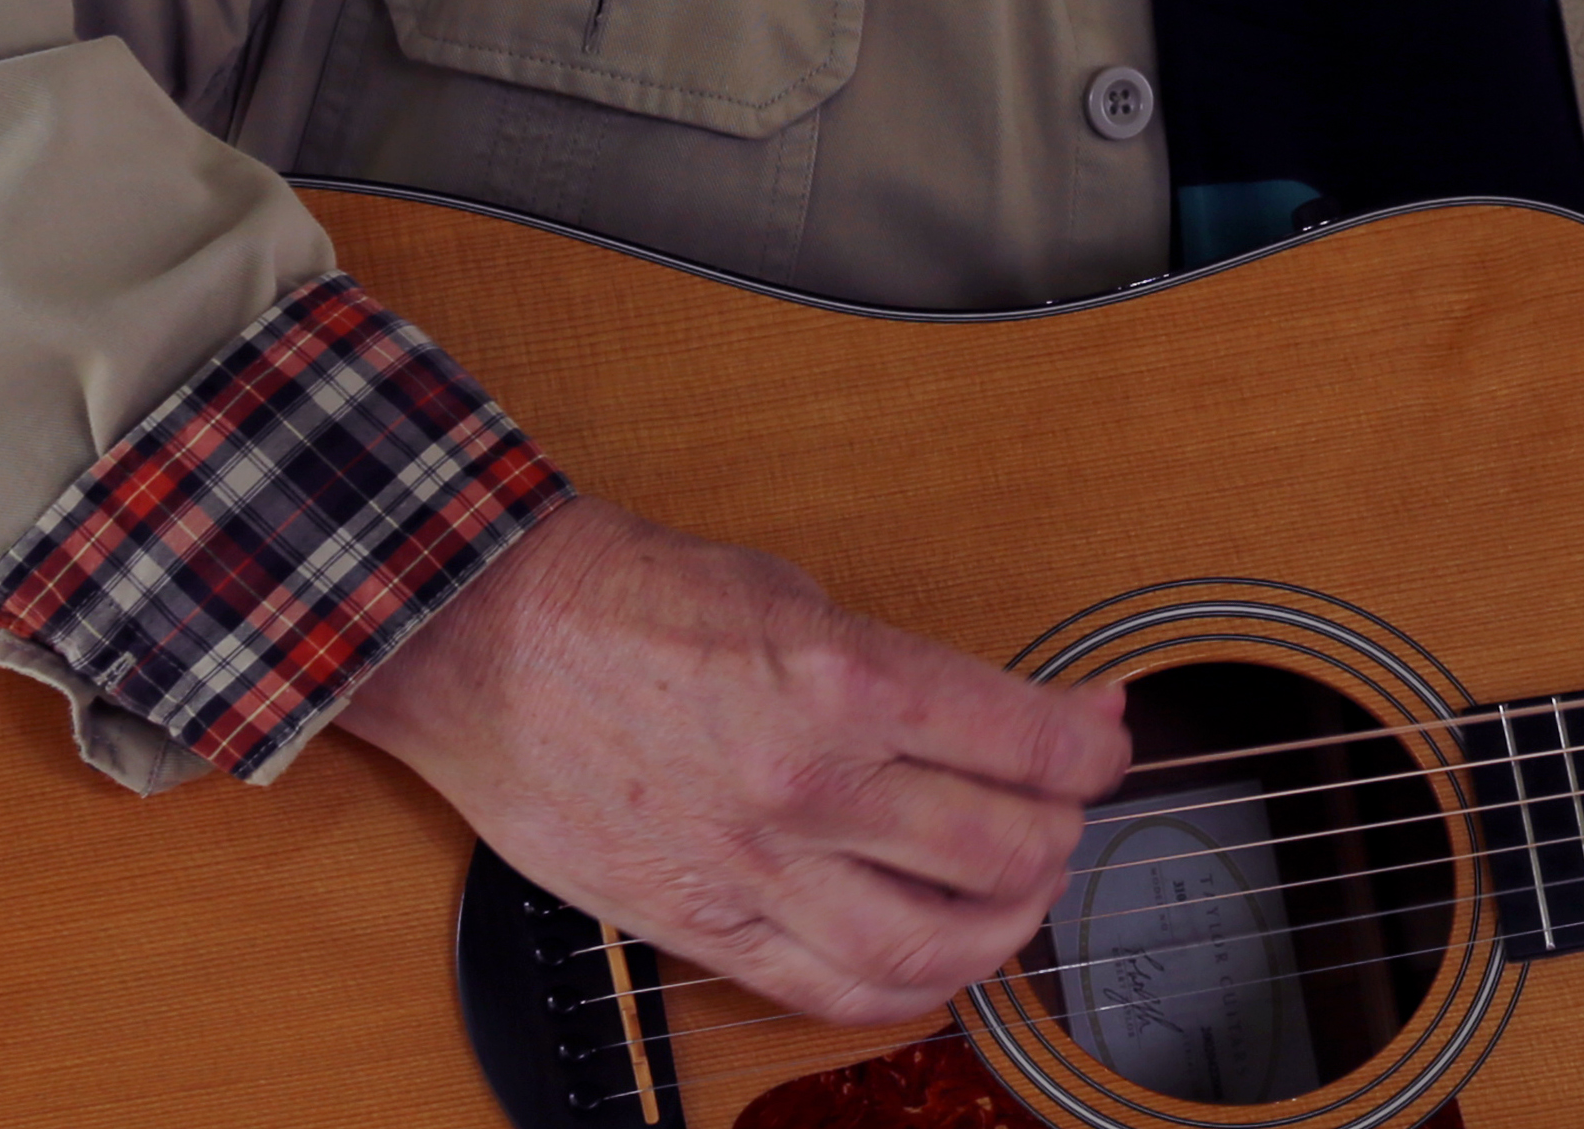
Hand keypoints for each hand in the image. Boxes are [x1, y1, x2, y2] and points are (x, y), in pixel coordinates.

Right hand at [340, 492, 1132, 1024]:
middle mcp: (808, 784)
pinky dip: (905, 989)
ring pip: (930, 947)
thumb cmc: (625, 596)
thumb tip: (999, 714)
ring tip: (1017, 896)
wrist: (483, 640)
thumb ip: (896, 664)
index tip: (1099, 741)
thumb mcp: (790, 591)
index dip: (1091, 748)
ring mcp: (752, 868)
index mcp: (839, 678)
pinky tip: (932, 961)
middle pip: (1002, 851)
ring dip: (1002, 929)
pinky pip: (829, 992)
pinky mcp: (699, 924)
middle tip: (1064, 813)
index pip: (1025, 742)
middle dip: (1061, 834)